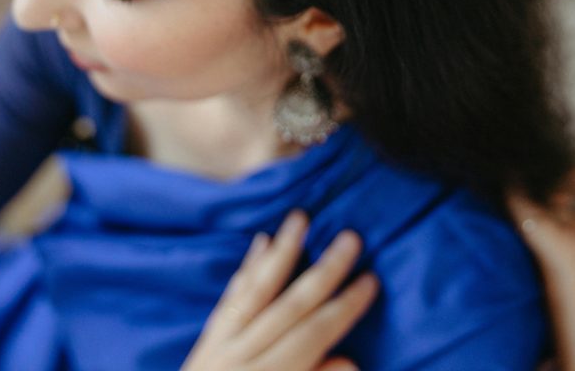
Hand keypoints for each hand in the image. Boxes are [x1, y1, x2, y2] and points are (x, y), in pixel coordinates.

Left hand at [180, 210, 377, 370]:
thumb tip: (349, 361)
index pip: (313, 336)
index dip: (344, 308)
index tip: (371, 279)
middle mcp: (241, 360)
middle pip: (290, 307)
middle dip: (323, 271)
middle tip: (350, 237)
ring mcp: (219, 351)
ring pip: (256, 292)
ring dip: (281, 254)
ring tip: (300, 218)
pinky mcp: (204, 347)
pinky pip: (229, 300)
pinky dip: (246, 271)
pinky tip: (260, 243)